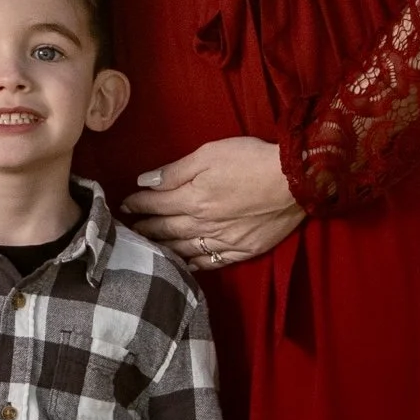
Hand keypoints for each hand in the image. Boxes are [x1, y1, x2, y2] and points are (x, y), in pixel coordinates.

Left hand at [122, 136, 302, 270]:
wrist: (295, 180)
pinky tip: (183, 265)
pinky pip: (211, 262)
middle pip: (166, 229)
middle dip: (144, 227)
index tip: (124, 204)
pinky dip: (193, 265)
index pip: (155, 204)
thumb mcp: (209, 153)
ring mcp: (223, 241)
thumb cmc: (251, 159)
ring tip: (147, 247)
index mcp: (192, 199)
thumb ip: (175, 171)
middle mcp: (203, 224)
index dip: (137, 203)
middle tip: (129, 229)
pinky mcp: (242, 250)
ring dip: (163, 248)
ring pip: (184, 249)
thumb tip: (145, 181)